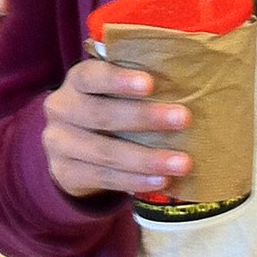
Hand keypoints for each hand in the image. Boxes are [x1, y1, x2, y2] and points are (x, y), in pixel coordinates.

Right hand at [43, 58, 191, 200]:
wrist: (74, 149)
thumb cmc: (111, 107)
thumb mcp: (117, 90)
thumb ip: (143, 83)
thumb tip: (198, 76)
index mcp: (77, 80)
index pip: (92, 75)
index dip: (119, 80)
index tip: (150, 84)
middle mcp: (61, 109)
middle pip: (101, 115)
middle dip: (145, 118)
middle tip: (185, 119)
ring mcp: (58, 144)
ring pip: (104, 152)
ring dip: (146, 158)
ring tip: (182, 162)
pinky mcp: (64, 173)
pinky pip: (103, 177)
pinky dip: (135, 180)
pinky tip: (161, 181)